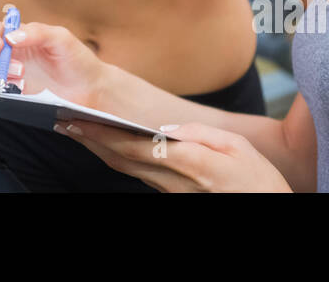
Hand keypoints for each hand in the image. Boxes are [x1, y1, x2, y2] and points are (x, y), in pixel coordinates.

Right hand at [0, 19, 105, 106]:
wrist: (89, 89)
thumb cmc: (76, 59)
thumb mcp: (60, 37)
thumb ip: (35, 32)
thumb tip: (10, 37)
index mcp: (14, 36)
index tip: (0, 45)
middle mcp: (6, 55)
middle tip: (20, 68)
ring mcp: (6, 76)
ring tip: (22, 80)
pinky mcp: (9, 94)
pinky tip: (19, 90)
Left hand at [55, 120, 292, 192]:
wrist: (267, 209)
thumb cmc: (257, 177)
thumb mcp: (236, 146)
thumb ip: (199, 134)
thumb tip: (165, 127)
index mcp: (190, 163)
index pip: (134, 146)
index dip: (102, 133)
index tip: (77, 119)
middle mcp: (174, 181)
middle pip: (121, 159)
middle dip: (90, 139)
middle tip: (61, 121)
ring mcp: (171, 192)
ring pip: (125, 169)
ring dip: (97, 149)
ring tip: (75, 129)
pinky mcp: (172, 195)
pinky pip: (137, 174)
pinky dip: (116, 158)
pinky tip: (105, 145)